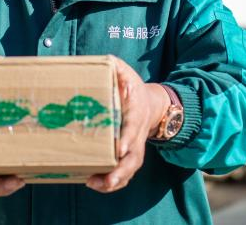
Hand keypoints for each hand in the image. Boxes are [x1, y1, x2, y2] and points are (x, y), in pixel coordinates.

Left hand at [86, 55, 170, 192]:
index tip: (119, 149)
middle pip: (133, 158)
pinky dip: (112, 182)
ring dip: (114, 180)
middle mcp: (137, 136)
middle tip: (108, 179)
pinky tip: (94, 183)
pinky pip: (124, 174)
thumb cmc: (134, 88)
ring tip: (94, 183)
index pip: (133, 129)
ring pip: (128, 170)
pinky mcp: (129, 157)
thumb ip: (116, 67)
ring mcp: (135, 148)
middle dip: (121, 171)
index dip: (127, 139)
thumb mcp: (127, 73)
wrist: (151, 106)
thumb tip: (107, 61)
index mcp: (136, 115)